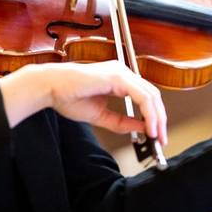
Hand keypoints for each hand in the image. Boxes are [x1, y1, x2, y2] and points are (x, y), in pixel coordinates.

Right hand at [0, 60, 166, 143]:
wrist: (50, 88)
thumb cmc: (69, 97)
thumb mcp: (101, 116)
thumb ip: (121, 122)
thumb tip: (142, 128)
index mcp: (120, 79)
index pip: (146, 97)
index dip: (155, 116)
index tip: (156, 134)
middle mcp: (123, 73)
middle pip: (152, 95)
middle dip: (160, 119)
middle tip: (161, 139)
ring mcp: (121, 72)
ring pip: (150, 95)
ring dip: (157, 118)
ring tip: (156, 135)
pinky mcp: (116, 76)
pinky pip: (141, 95)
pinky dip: (148, 112)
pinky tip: (148, 126)